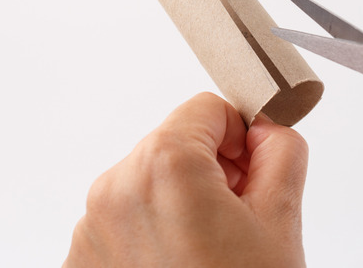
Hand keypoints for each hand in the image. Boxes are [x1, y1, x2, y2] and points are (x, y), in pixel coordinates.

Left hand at [63, 92, 307, 266]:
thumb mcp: (281, 220)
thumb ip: (281, 152)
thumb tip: (266, 130)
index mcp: (162, 165)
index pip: (207, 109)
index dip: (241, 136)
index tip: (253, 169)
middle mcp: (114, 189)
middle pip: (174, 146)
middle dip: (212, 171)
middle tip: (239, 219)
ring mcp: (91, 229)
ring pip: (149, 185)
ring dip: (181, 203)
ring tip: (210, 252)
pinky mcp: (81, 261)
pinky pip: (124, 222)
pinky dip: (152, 233)